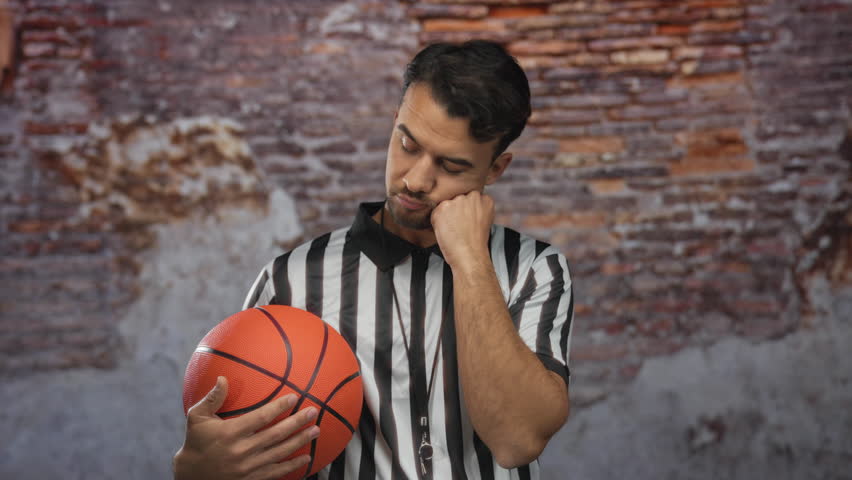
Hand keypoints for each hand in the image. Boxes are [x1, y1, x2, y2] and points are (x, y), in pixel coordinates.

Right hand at [174, 376, 319, 479]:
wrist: (191, 475)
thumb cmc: (196, 441)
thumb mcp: (197, 418)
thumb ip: (212, 398)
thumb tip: (222, 378)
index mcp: (230, 433)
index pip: (260, 418)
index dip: (279, 407)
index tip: (294, 398)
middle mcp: (241, 451)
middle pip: (276, 435)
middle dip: (297, 422)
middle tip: (313, 412)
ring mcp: (248, 468)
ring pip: (280, 453)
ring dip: (300, 441)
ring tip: (315, 431)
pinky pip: (276, 472)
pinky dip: (293, 466)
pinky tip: (306, 458)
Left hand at [431, 190, 493, 271]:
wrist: (469, 254)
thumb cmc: (475, 243)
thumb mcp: (484, 221)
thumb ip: (477, 209)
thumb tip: (466, 207)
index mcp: (485, 200)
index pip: (471, 197)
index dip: (467, 209)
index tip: (467, 218)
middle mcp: (472, 197)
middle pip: (459, 198)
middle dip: (457, 209)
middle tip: (459, 225)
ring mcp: (457, 201)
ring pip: (448, 204)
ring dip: (447, 214)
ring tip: (453, 228)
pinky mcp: (444, 207)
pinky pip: (437, 211)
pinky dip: (438, 221)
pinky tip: (447, 230)